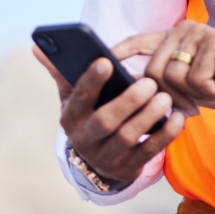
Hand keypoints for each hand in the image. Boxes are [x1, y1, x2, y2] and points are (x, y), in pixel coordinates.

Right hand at [32, 45, 184, 183]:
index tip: (106, 61)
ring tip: (165, 96)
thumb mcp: (71, 98)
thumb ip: (60, 71)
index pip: (79, 97)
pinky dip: (165, 135)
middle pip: (105, 121)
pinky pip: (149, 152)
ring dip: (148, 116)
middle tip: (149, 82)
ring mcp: (108, 156)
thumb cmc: (87, 116)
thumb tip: (36, 45)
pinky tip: (178, 118)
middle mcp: (86, 139)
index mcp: (71, 117)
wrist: (97, 162)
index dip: (92, 80)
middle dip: (128, 101)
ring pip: (129, 137)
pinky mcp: (129, 168)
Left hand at [113, 21, 214, 114]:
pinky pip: (195, 79)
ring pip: (173, 76)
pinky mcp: (214, 44)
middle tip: (192, 104)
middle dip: (169, 96)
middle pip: (153, 70)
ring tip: (212, 90)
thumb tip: (134, 93)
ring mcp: (198, 34)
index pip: (139, 41)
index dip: (118, 52)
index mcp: (174, 38)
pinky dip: (209, 93)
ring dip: (193, 95)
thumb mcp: (189, 86)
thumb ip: (165, 84)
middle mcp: (183, 30)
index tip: (98, 60)